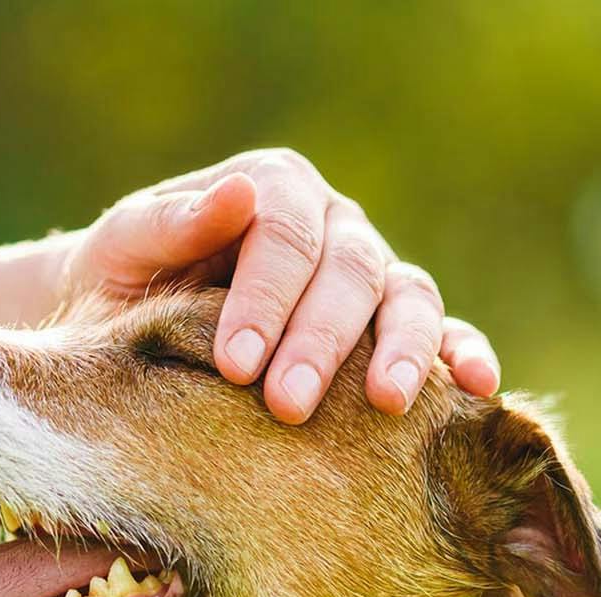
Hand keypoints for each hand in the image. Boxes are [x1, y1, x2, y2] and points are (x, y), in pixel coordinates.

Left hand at [58, 149, 499, 421]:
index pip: (286, 232)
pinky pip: (443, 334)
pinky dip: (465, 355)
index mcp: (273, 187)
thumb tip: (236, 195)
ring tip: (389, 403)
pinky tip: (479, 390)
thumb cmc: (121, 284)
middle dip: (320, 341)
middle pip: (349, 271)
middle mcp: (333, 224)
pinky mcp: (395, 328)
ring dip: (404, 350)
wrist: (129, 322)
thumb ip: (168, 222)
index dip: (267, 296)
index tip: (236, 363)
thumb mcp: (122, 249)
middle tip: (286, 405)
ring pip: (408, 296)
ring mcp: (371, 274)